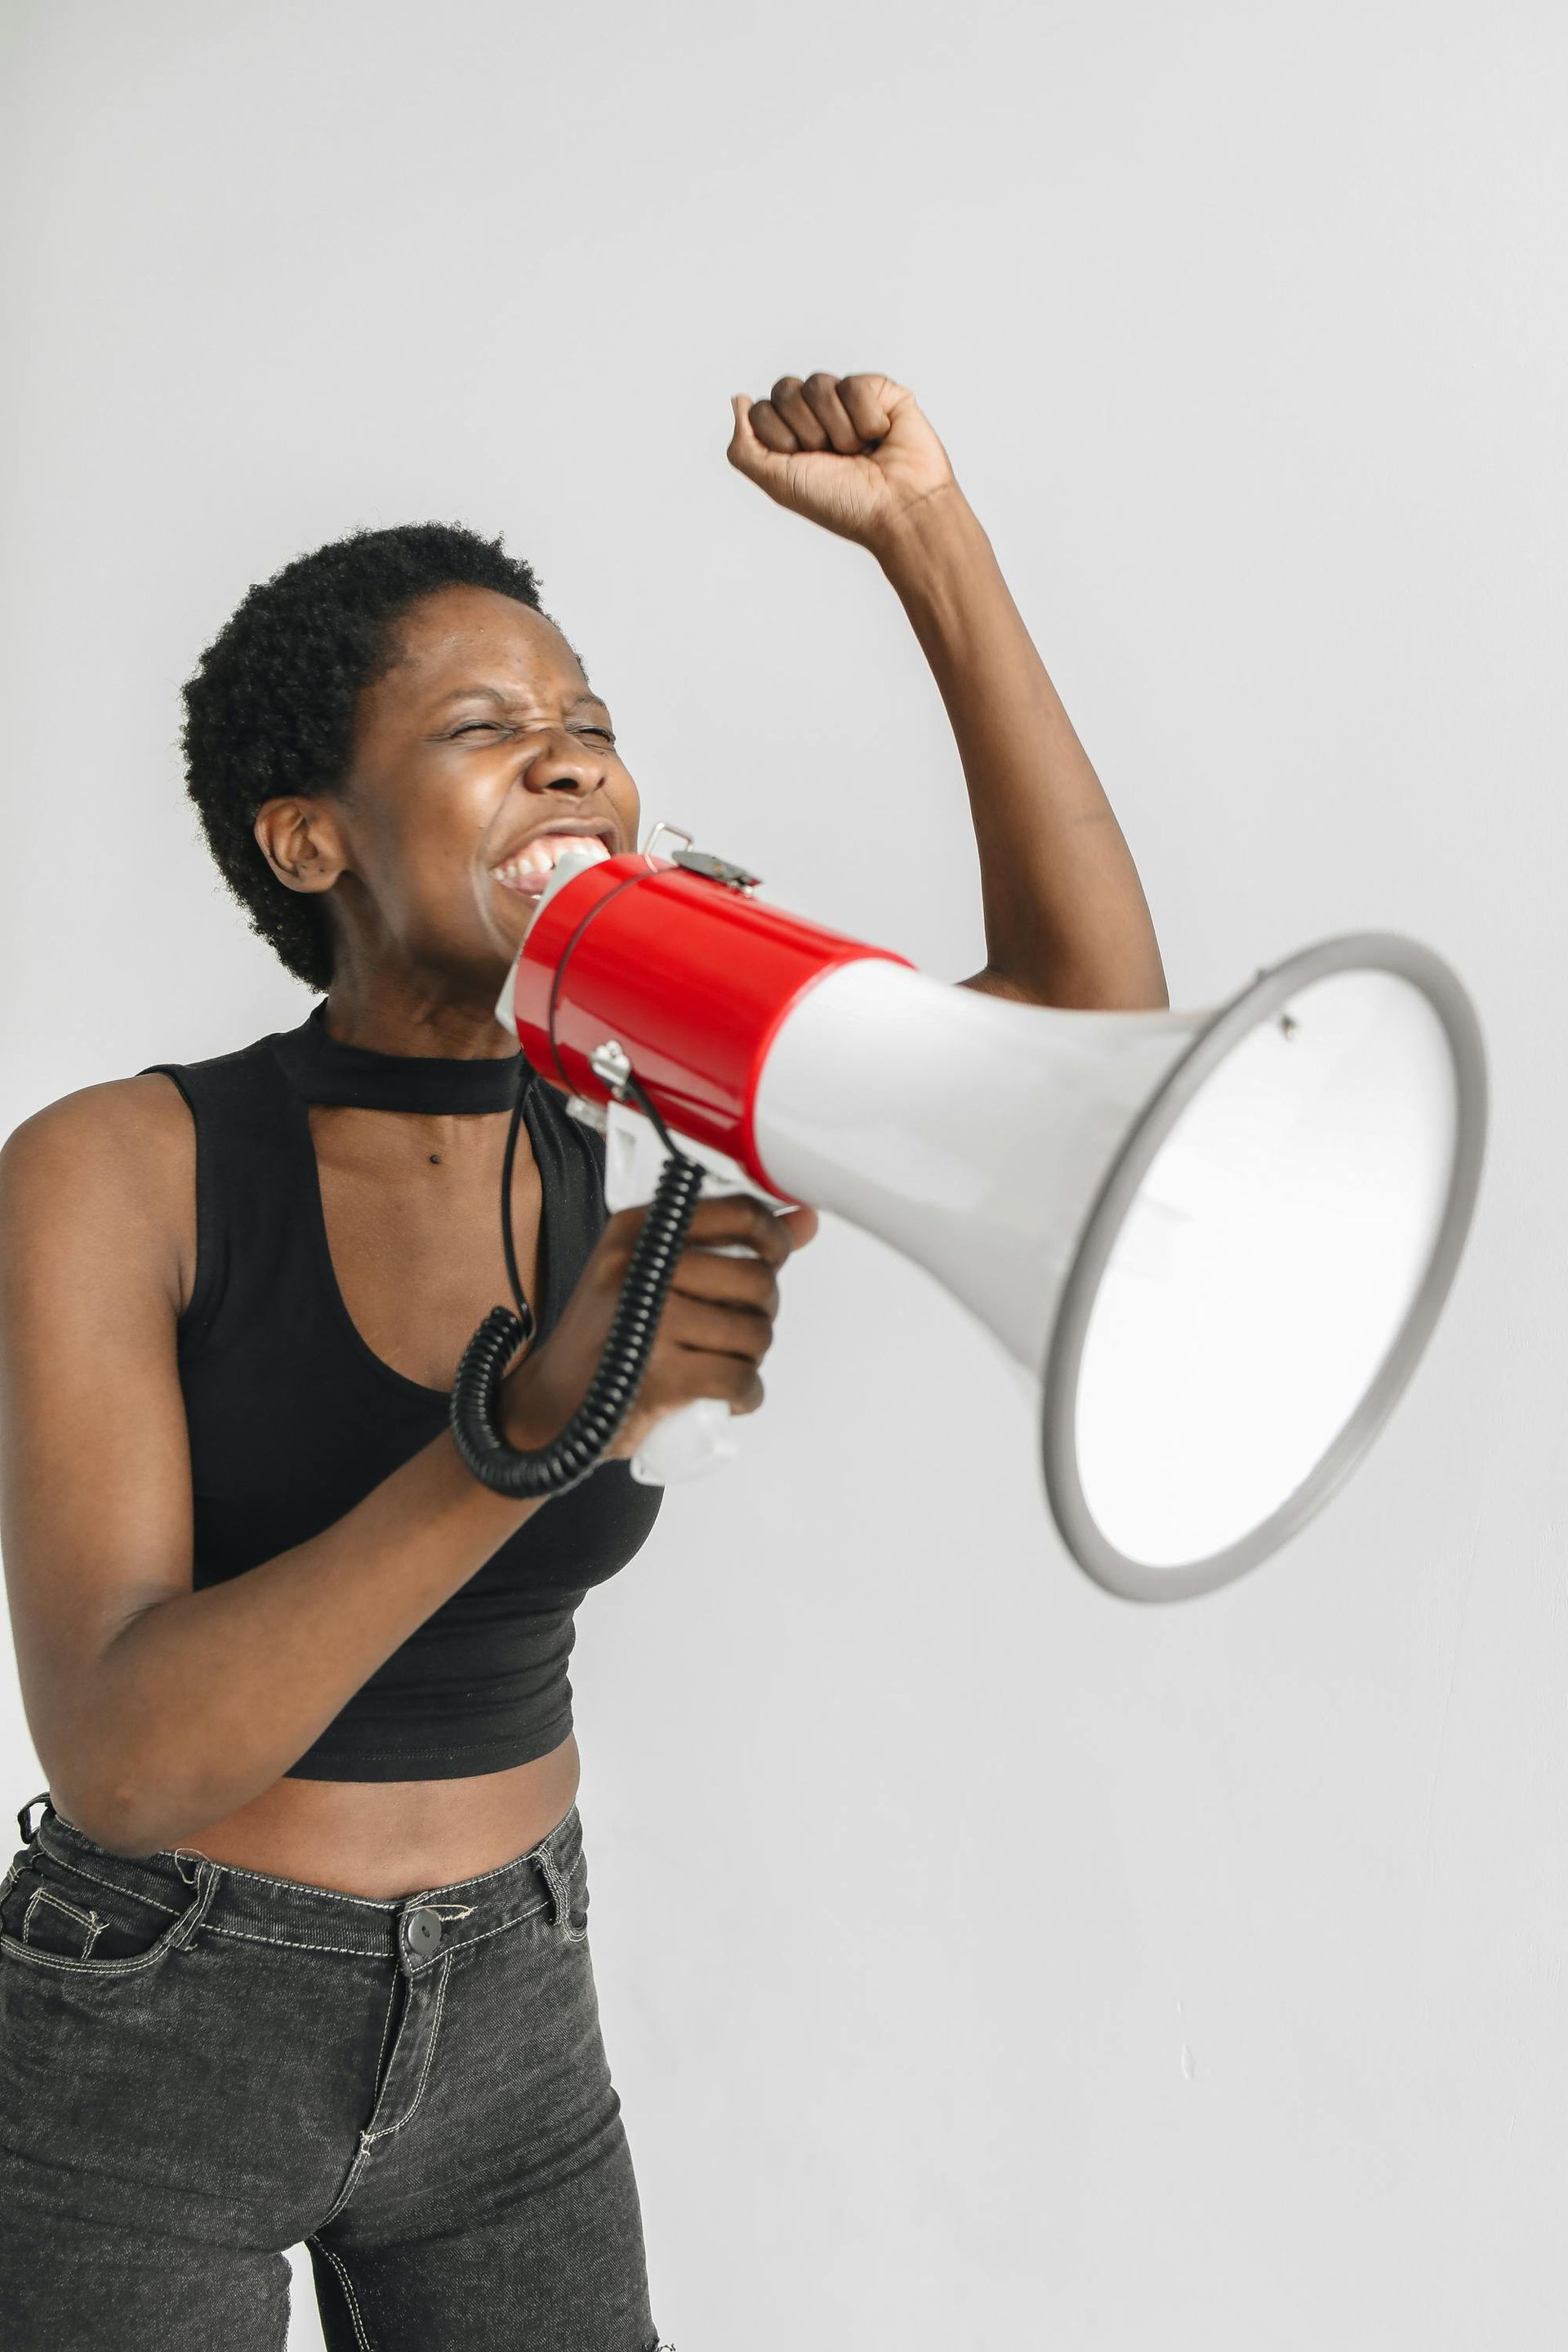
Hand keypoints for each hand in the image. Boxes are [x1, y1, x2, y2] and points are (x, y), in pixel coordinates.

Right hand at [500, 1192, 819, 1463]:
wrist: (552, 1406)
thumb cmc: (607, 1335)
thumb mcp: (651, 1270)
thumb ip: (728, 1241)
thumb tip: (803, 1219)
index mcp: (639, 1230)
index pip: (739, 1212)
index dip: (774, 1237)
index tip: (775, 1257)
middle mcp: (641, 1268)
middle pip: (757, 1278)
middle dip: (761, 1311)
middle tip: (738, 1327)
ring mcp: (651, 1322)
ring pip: (755, 1333)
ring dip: (752, 1356)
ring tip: (722, 1360)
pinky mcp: (660, 1376)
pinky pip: (740, 1379)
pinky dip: (746, 1393)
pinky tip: (727, 1394)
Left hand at [726, 371, 961, 556]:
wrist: (898, 509)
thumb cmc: (843, 504)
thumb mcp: (778, 482)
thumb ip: (744, 447)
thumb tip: (738, 399)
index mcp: (791, 437)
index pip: (761, 411)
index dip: (781, 440)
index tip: (806, 465)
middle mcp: (817, 416)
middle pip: (785, 390)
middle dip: (806, 432)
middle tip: (834, 458)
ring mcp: (848, 401)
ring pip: (818, 384)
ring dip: (837, 429)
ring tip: (860, 451)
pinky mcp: (880, 390)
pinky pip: (853, 385)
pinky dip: (866, 419)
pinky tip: (882, 437)